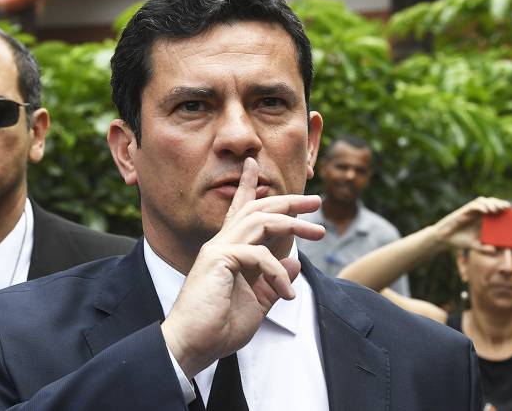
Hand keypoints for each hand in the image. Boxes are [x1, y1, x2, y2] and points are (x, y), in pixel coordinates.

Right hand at [161, 157, 324, 377]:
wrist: (192, 346)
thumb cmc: (218, 327)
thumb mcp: (256, 302)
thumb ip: (274, 281)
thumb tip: (295, 261)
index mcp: (227, 251)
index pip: (239, 211)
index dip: (248, 187)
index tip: (254, 165)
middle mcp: (221, 243)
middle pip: (257, 209)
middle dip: (288, 201)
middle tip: (315, 201)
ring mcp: (218, 249)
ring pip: (261, 221)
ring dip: (293, 223)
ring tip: (319, 231)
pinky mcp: (219, 260)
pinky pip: (260, 255)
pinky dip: (278, 273)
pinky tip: (287, 294)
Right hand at [432, 197, 510, 251]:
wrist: (445, 239)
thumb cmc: (459, 241)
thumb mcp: (474, 246)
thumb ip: (484, 248)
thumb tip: (495, 250)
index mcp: (483, 220)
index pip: (496, 210)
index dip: (504, 208)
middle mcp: (479, 214)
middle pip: (492, 202)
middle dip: (500, 203)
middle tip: (507, 208)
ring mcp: (471, 211)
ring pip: (484, 201)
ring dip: (492, 203)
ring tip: (497, 209)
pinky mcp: (464, 211)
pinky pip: (475, 205)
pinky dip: (481, 206)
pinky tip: (486, 211)